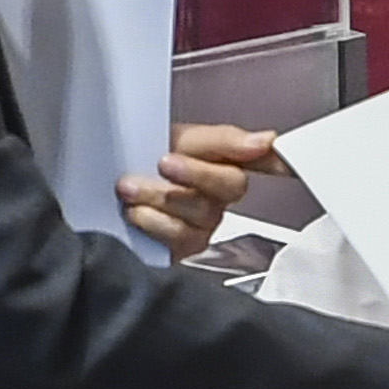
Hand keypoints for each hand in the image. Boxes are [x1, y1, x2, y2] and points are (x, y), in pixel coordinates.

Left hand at [117, 122, 284, 261]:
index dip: (280, 159)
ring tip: (131, 188)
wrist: (105, 192)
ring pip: (200, 214)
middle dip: (193, 174)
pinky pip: (179, 239)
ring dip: (160, 198)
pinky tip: (137, 213)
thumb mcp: (178, 139)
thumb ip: (223, 140)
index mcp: (223, 163)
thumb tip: (264, 141)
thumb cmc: (139, 162)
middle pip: (230, 186)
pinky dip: (152, 223)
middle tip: (164, 163)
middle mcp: (219, 197)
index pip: (265, 159)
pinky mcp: (183, 249)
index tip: (283, 153)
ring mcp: (203, 225)